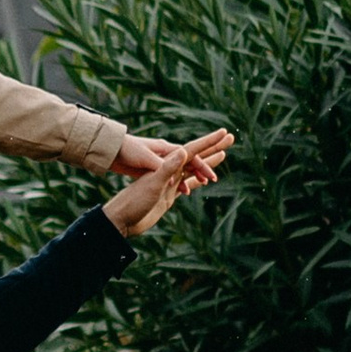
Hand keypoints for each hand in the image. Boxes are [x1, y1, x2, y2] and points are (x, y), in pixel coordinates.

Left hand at [101, 126, 231, 238]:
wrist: (119, 213)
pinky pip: (183, 181)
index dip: (209, 145)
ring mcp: (167, 176)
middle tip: (231, 138)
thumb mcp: (150, 178)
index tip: (225, 142)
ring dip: (206, 162)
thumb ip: (167, 166)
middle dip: (213, 147)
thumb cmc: (131, 196)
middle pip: (195, 154)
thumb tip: (184, 152)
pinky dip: (194, 180)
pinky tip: (201, 181)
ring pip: (191, 167)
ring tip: (223, 156)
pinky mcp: (164, 189)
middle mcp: (168, 164)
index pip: (192, 150)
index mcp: (165, 158)